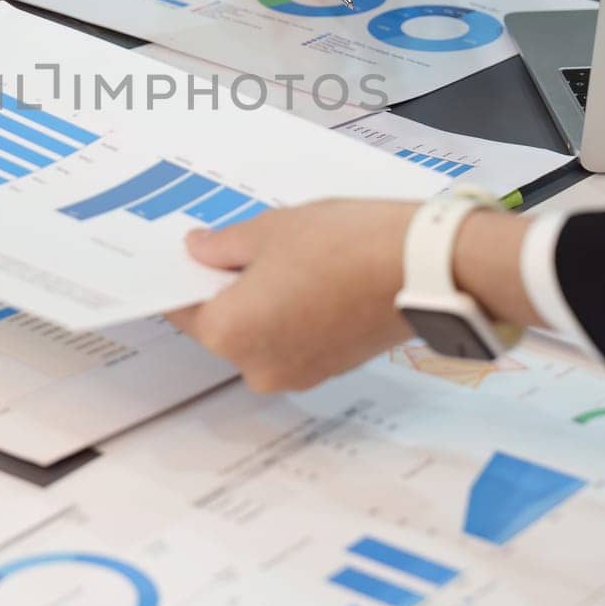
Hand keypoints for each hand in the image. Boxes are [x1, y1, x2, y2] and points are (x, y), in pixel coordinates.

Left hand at [168, 199, 417, 391]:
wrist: (422, 269)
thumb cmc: (344, 246)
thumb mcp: (270, 230)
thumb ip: (224, 245)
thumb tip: (199, 250)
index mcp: (228, 333)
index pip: (183, 308)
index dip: (185, 277)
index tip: (190, 257)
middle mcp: (255, 367)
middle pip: (221, 326)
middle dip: (227, 289)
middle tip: (244, 247)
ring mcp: (294, 374)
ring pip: (258, 335)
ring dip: (261, 304)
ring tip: (288, 259)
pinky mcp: (328, 370)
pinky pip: (291, 343)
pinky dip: (291, 317)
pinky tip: (313, 279)